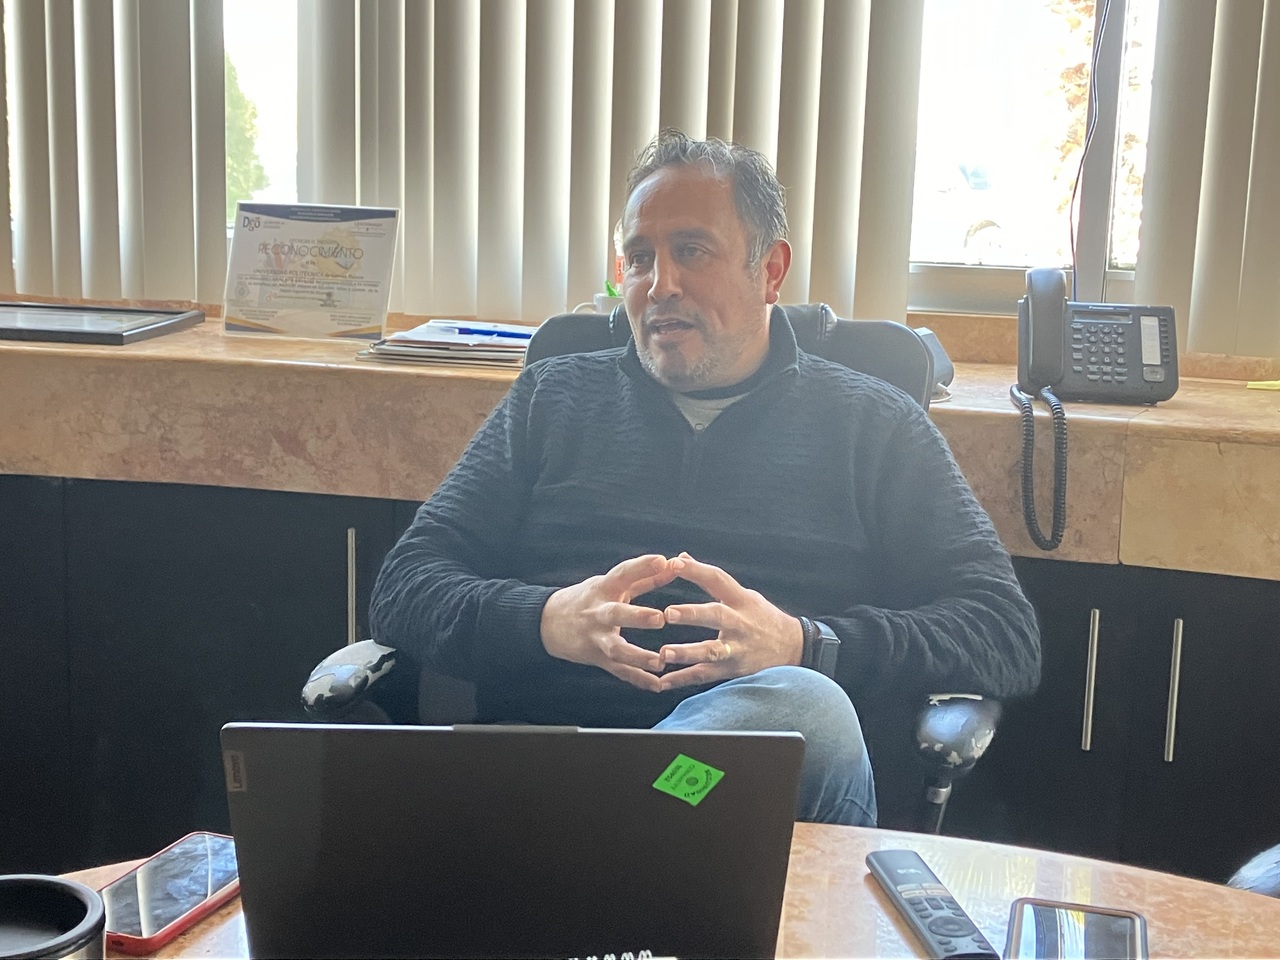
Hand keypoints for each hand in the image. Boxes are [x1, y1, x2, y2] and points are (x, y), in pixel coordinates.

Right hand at [540, 554, 677, 691]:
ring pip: (615, 649)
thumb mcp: (612, 584)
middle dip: (637, 617)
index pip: (622, 573)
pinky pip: (618, 670)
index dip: (642, 566)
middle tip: (660, 618)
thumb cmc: (590, 598)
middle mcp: (597, 612)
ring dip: (637, 656)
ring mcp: (595, 637)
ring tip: (660, 662)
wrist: (548, 622)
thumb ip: (645, 576)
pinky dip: (637, 679)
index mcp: (603, 588)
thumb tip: (674, 563)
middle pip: (615, 614)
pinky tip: (657, 685)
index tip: (663, 561)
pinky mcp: (596, 657)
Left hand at [657, 552, 803, 690]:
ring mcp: (737, 649)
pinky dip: (683, 679)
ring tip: (664, 653)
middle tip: (668, 613)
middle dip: (692, 614)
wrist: (793, 649)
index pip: (718, 580)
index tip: (674, 563)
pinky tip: (663, 681)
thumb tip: (680, 557)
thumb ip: (711, 580)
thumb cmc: (762, 617)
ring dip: (687, 653)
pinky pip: (705, 676)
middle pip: (716, 616)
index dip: (697, 571)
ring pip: (711, 651)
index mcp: (740, 600)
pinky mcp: (732, 670)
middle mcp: (739, 623)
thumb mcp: (743, 594)